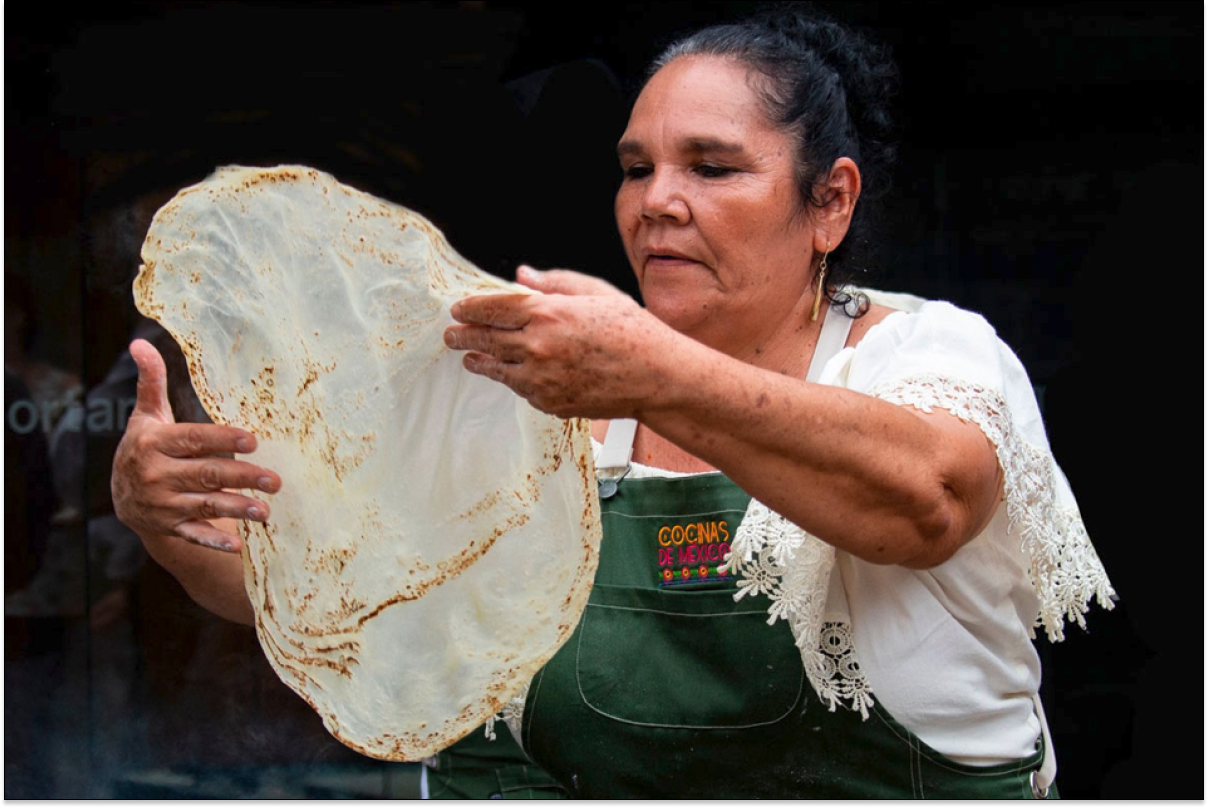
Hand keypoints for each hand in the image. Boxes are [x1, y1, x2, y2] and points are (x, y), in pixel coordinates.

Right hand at [111, 339, 280, 552]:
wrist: (122, 498)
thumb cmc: (146, 447)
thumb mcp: (146, 416)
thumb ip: (151, 383)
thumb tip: (140, 343)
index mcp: (155, 444)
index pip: (193, 440)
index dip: (222, 439)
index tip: (253, 440)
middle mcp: (158, 475)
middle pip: (206, 475)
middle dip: (242, 477)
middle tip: (276, 479)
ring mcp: (163, 504)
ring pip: (205, 506)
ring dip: (237, 508)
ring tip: (267, 510)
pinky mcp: (170, 527)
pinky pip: (193, 536)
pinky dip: (213, 541)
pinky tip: (239, 544)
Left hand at [444, 265, 672, 417]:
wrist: (656, 376)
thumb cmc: (632, 331)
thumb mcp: (595, 293)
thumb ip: (554, 283)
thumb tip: (522, 275)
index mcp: (547, 314)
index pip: (493, 308)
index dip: (470, 308)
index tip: (457, 309)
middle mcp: (537, 347)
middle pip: (486, 340)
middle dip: (463, 336)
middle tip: (450, 335)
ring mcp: (541, 380)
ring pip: (497, 370)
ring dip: (480, 361)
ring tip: (470, 358)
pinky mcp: (549, 403)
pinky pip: (522, 389)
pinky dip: (515, 379)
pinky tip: (513, 373)